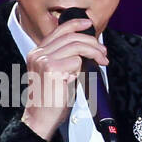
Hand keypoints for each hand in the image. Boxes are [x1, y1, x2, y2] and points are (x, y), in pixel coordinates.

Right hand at [21, 17, 109, 139]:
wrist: (42, 117)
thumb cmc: (53, 99)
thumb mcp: (60, 74)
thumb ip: (67, 60)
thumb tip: (88, 50)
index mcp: (37, 53)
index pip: (58, 31)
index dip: (75, 24)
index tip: (89, 24)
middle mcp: (38, 54)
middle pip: (70, 37)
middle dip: (92, 42)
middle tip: (103, 52)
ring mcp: (43, 60)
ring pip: (76, 46)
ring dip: (94, 52)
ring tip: (102, 60)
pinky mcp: (51, 69)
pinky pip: (76, 60)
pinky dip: (83, 67)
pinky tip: (81, 76)